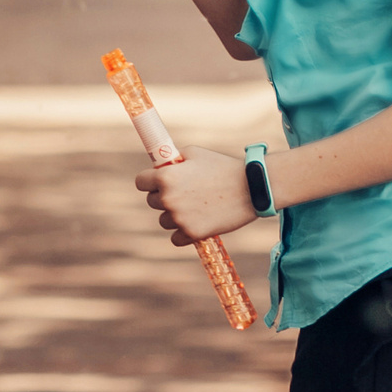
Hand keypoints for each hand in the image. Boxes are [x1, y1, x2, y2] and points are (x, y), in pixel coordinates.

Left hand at [135, 146, 258, 243]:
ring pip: (164, 221)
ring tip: (195, 207)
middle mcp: (168, 198)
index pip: (140, 182)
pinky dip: (183, 234)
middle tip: (185, 194)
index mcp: (165, 177)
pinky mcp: (192, 234)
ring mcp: (179, 218)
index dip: (150, 181)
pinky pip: (175, 239)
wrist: (251, 188)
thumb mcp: (194, 153)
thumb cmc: (222, 167)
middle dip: (164, 197)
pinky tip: (196, 223)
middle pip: (151, 202)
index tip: (159, 182)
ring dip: (174, 216)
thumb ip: (173, 161)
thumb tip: (159, 166)